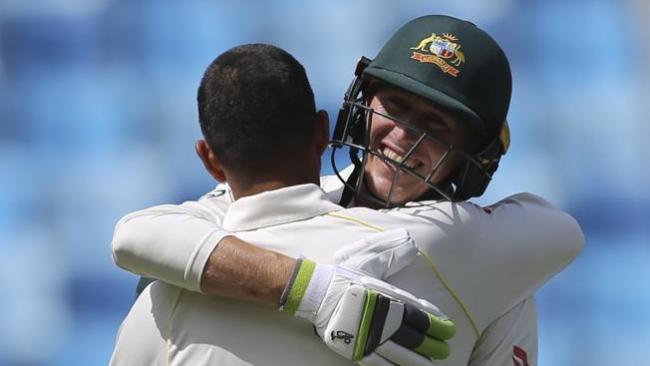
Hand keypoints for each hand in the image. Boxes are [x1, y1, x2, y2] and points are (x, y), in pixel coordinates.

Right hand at [280, 229, 454, 364]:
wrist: (315, 292)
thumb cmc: (343, 275)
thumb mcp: (368, 258)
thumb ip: (391, 254)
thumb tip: (411, 243)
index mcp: (386, 297)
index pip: (418, 313)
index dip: (436, 323)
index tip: (448, 327)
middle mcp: (381, 319)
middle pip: (414, 336)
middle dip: (433, 343)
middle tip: (445, 347)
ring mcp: (369, 336)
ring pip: (402, 353)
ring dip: (421, 358)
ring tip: (434, 360)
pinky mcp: (357, 348)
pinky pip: (382, 362)